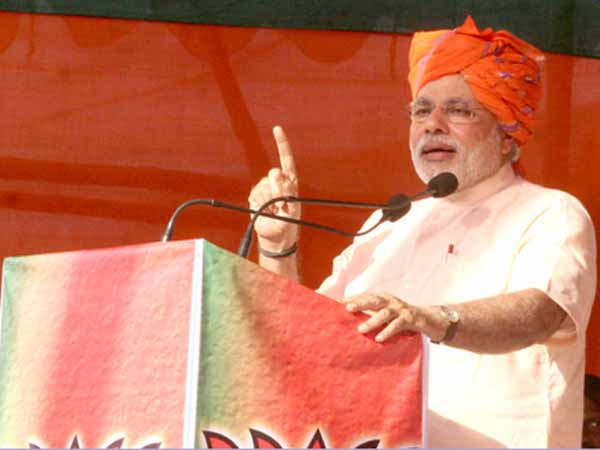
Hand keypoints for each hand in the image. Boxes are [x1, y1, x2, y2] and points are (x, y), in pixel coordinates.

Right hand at [248, 126, 299, 250]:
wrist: (276, 236)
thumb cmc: (289, 223)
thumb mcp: (292, 208)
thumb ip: (286, 191)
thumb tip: (276, 172)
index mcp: (290, 180)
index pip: (286, 158)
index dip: (281, 143)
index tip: (277, 128)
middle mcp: (277, 181)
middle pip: (274, 174)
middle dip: (277, 189)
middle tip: (281, 206)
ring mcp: (265, 188)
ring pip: (263, 186)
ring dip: (269, 201)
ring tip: (274, 211)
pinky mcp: (254, 196)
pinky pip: (255, 195)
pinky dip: (260, 205)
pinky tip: (264, 211)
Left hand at [344, 293, 429, 341]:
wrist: (426, 318)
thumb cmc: (400, 317)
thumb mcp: (385, 314)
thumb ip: (370, 315)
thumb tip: (349, 322)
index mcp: (382, 298)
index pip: (364, 296)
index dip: (351, 299)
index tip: (336, 303)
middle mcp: (390, 301)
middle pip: (373, 300)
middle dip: (360, 303)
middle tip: (347, 308)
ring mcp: (400, 309)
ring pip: (385, 313)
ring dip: (372, 321)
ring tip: (360, 329)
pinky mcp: (410, 319)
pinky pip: (397, 325)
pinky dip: (388, 331)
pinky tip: (379, 338)